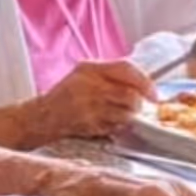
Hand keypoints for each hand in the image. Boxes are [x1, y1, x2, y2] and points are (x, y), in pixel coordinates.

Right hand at [39, 60, 155, 139]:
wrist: (43, 116)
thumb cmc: (66, 96)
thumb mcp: (84, 75)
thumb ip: (110, 75)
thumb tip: (143, 83)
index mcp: (89, 69)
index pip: (126, 68)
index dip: (144, 82)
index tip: (153, 93)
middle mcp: (89, 85)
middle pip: (130, 94)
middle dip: (138, 103)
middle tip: (137, 107)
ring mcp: (89, 106)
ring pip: (126, 113)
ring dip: (128, 116)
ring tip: (118, 114)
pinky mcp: (89, 124)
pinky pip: (116, 126)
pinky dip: (116, 126)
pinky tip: (106, 122)